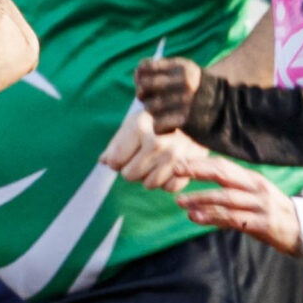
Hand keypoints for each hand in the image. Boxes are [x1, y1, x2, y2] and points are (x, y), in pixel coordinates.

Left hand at [100, 108, 216, 189]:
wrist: (198, 115)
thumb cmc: (161, 120)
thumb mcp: (136, 123)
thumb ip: (117, 143)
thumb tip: (103, 162)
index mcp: (139, 128)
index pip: (115, 162)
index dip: (117, 160)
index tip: (127, 152)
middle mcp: (156, 143)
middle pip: (129, 175)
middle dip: (133, 168)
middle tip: (144, 156)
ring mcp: (174, 156)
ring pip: (148, 184)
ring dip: (150, 176)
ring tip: (158, 160)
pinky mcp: (189, 167)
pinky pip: (169, 187)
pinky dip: (169, 181)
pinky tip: (172, 166)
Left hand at [133, 56, 203, 132]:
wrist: (226, 111)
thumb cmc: (198, 92)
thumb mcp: (186, 73)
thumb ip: (163, 71)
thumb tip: (138, 75)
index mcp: (182, 67)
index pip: (146, 67)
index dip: (139, 75)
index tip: (141, 81)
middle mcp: (183, 82)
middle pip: (144, 87)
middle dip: (142, 94)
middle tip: (146, 98)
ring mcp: (185, 101)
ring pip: (149, 108)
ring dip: (152, 112)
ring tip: (163, 112)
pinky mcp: (185, 120)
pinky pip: (157, 125)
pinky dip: (160, 126)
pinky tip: (168, 124)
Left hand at [174, 156, 302, 255]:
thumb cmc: (274, 215)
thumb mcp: (253, 201)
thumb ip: (229, 199)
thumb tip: (198, 204)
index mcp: (253, 180)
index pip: (223, 165)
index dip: (201, 163)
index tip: (179, 162)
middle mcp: (257, 188)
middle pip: (223, 175)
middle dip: (198, 171)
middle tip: (175, 170)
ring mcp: (261, 205)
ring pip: (225, 198)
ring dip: (200, 199)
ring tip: (180, 202)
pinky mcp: (263, 223)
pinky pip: (233, 218)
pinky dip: (212, 217)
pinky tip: (196, 217)